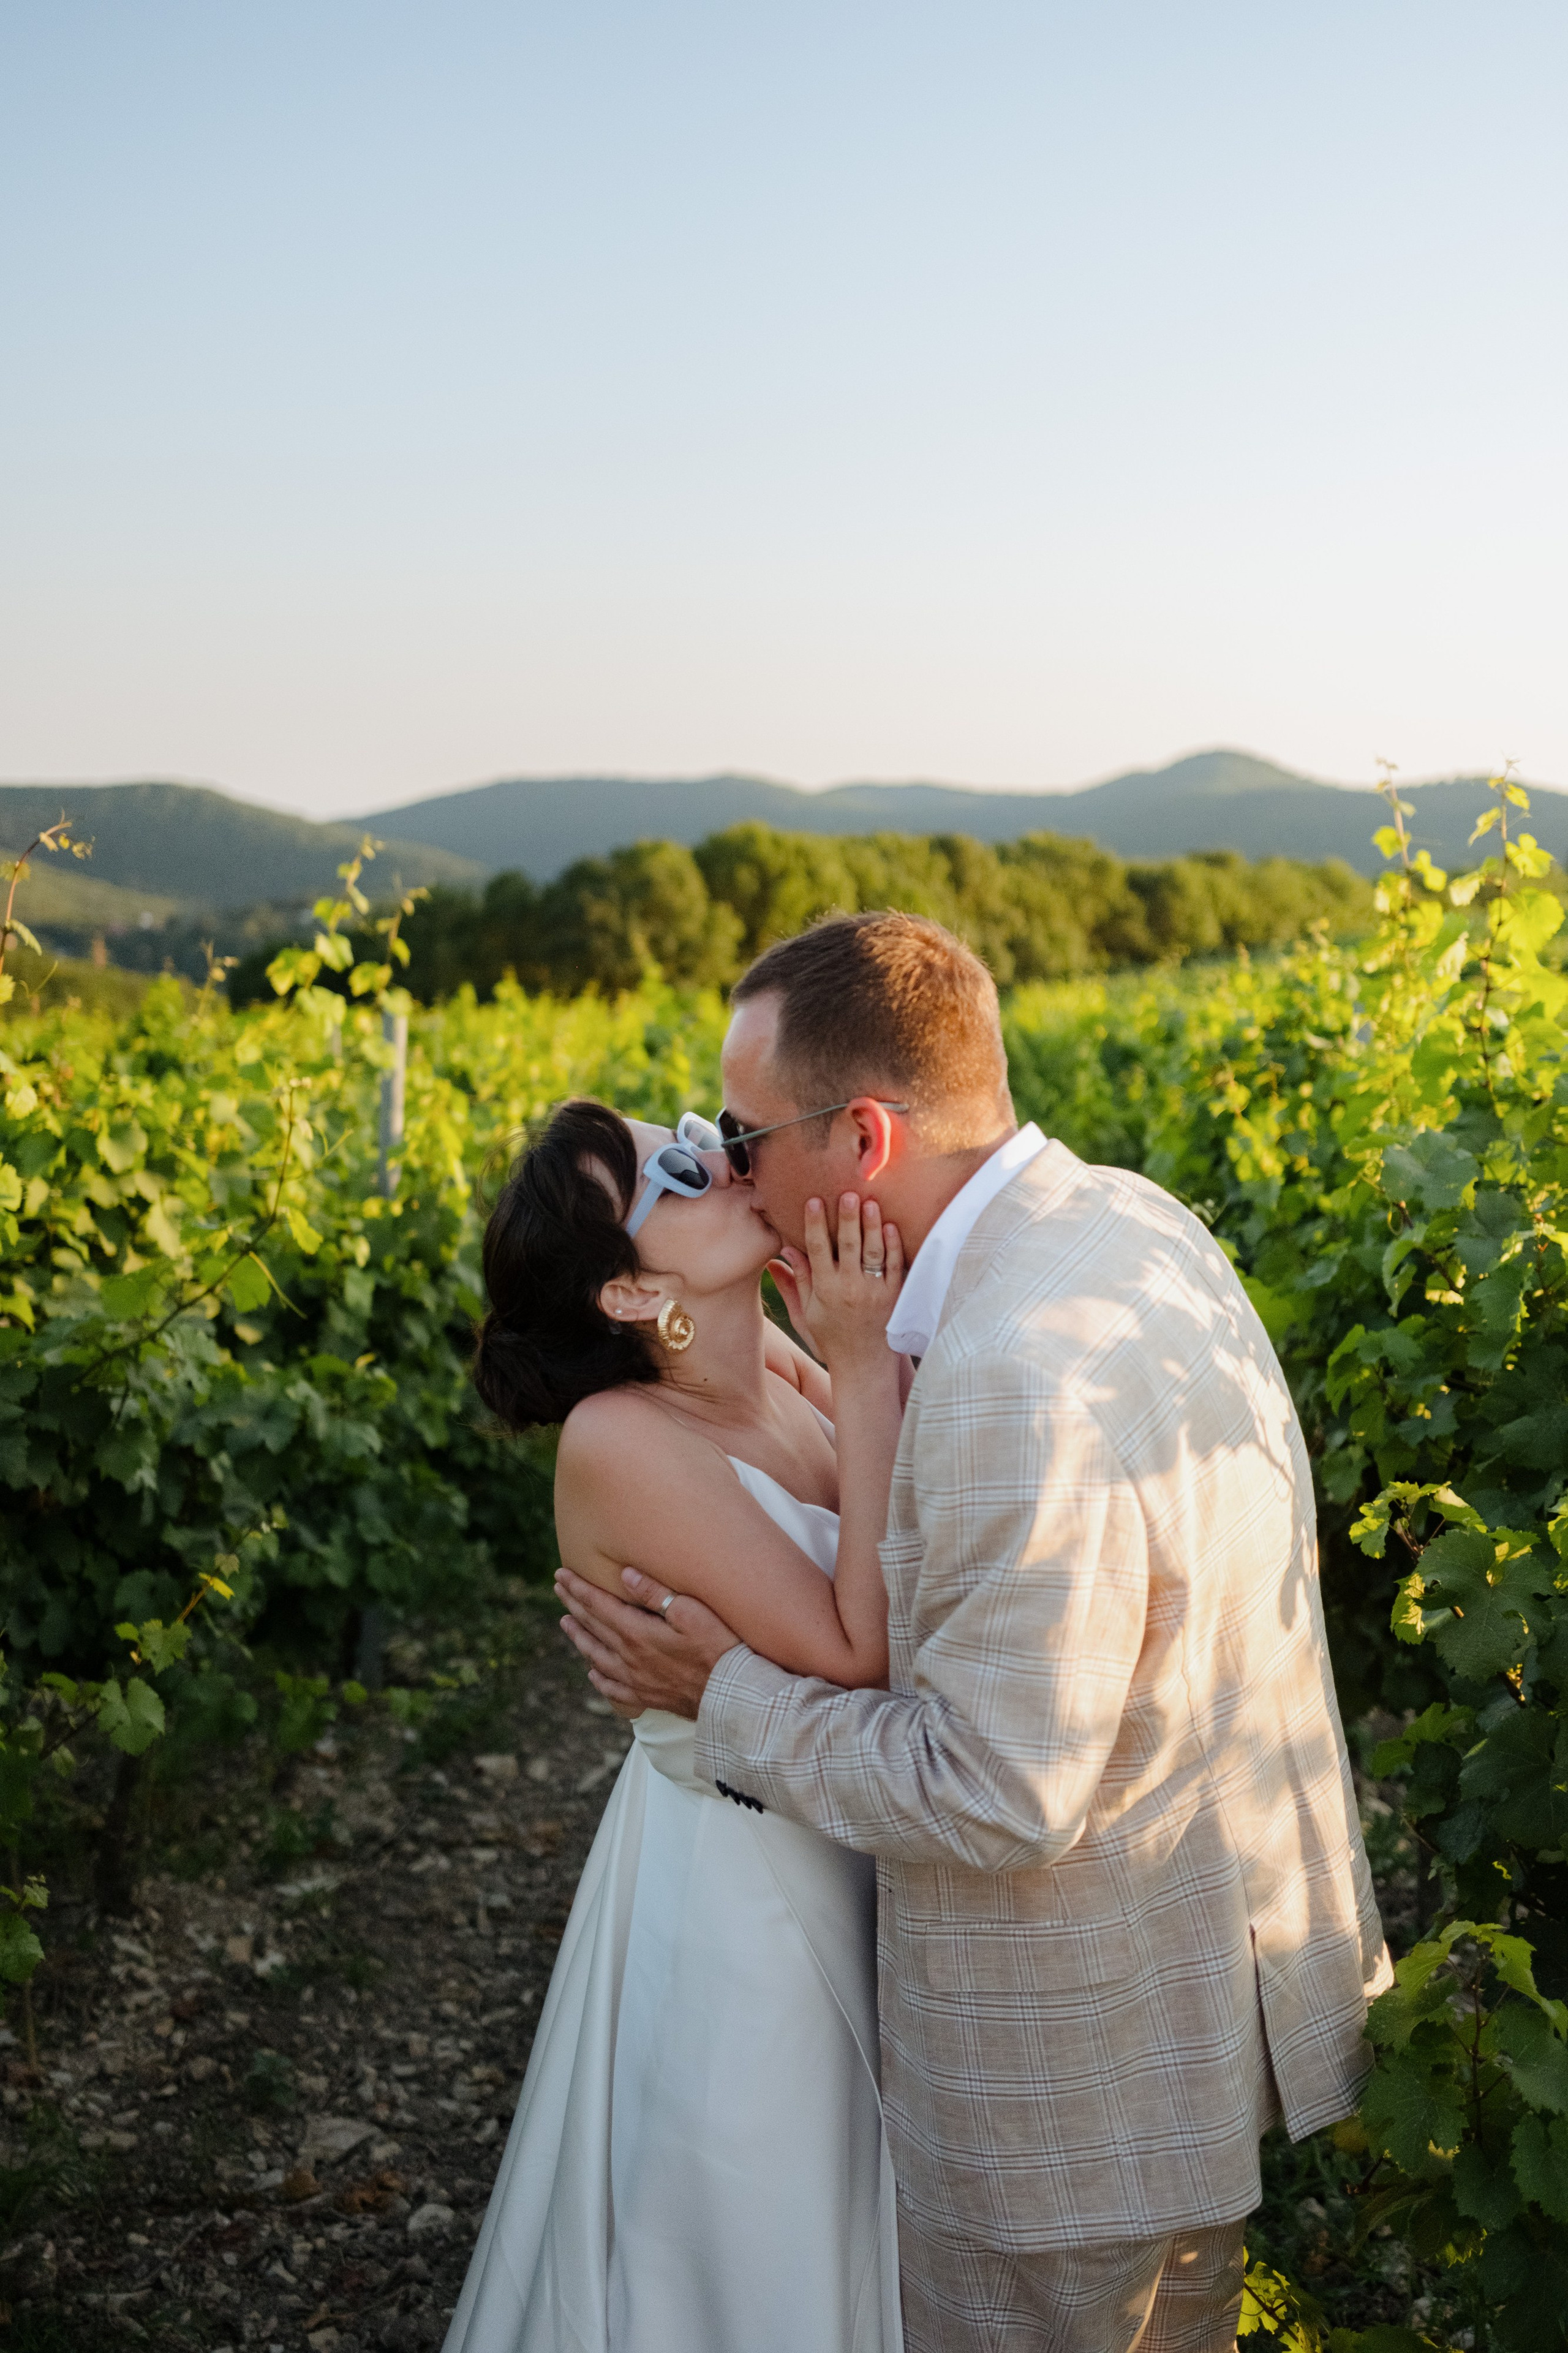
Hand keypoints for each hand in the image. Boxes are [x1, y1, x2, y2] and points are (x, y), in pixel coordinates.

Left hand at [554, 1565, 742, 1720]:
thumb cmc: (718, 1647)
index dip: (578, 1588)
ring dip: (579, 1637)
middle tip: (558, 1587)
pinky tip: (593, 1672)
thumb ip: (656, 1593)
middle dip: (573, 1604)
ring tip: (566, 1623)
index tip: (561, 1574)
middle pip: (593, 1626)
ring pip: (596, 1656)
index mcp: (637, 1633)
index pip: (598, 1605)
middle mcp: (629, 1658)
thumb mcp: (691, 1612)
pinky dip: (598, 1677)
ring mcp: (635, 1681)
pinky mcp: (646, 1698)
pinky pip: (612, 1688)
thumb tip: (625, 1575)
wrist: (731, 1695)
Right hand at [776, 1193, 903, 1376]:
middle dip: (847, 1219)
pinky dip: (894, 1246)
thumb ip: (796, 1281)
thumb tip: (783, 1251)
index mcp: (825, 1290)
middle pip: (848, 1246)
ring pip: (874, 1253)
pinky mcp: (895, 1297)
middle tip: (848, 1194)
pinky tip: (891, 1227)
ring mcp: (875, 1293)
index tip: (814, 1200)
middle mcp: (850, 1289)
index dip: (815, 1224)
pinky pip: (896, 1267)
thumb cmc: (830, 1339)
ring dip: (872, 1226)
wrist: (863, 1367)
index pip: (817, 1250)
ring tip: (871, 1202)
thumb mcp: (806, 1313)